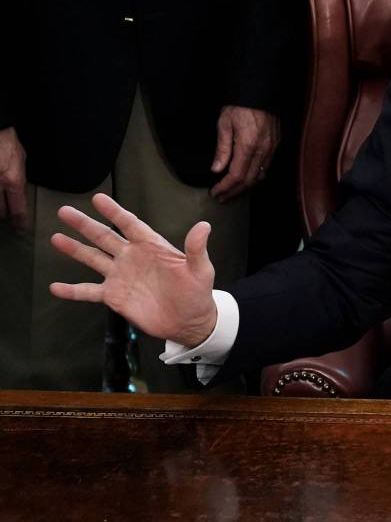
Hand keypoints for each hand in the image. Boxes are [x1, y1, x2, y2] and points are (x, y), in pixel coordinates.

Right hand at [0, 127, 28, 233]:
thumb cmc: (8, 142)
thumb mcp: (21, 160)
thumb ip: (18, 178)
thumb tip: (17, 192)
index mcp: (12, 181)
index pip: (17, 210)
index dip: (19, 223)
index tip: (20, 229)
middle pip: (0, 212)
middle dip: (4, 215)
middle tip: (7, 216)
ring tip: (2, 209)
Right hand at [49, 193, 219, 347]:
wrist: (190, 322)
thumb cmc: (197, 293)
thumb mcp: (200, 270)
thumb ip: (196, 249)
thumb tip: (204, 226)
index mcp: (151, 247)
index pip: (130, 224)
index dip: (114, 212)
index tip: (98, 199)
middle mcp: (132, 258)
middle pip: (104, 237)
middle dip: (85, 224)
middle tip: (64, 211)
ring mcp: (121, 276)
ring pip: (93, 259)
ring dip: (74, 249)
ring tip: (55, 238)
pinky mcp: (114, 296)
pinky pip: (89, 291)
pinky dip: (72, 290)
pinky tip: (55, 287)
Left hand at [210, 106, 279, 202]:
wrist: (259, 93)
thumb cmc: (239, 106)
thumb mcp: (224, 125)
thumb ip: (222, 149)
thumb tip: (217, 169)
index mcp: (247, 146)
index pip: (237, 175)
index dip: (226, 187)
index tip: (215, 192)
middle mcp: (262, 151)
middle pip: (249, 181)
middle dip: (234, 191)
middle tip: (221, 197)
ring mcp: (271, 149)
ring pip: (260, 177)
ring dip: (245, 187)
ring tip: (232, 191)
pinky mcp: (276, 146)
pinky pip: (266, 168)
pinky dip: (255, 177)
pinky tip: (246, 178)